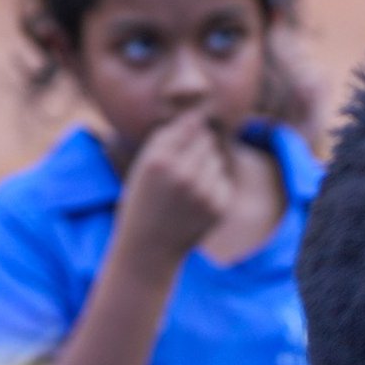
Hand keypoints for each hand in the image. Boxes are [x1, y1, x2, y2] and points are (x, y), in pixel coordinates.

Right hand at [115, 110, 232, 270]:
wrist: (149, 249)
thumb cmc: (142, 201)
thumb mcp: (142, 166)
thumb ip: (166, 137)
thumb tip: (197, 116)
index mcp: (159, 161)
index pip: (190, 124)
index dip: (189, 127)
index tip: (184, 134)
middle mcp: (184, 175)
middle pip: (206, 139)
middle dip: (196, 147)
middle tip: (180, 167)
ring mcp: (204, 192)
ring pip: (217, 158)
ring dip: (205, 166)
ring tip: (185, 186)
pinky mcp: (220, 206)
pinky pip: (223, 179)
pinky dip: (212, 185)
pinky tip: (194, 201)